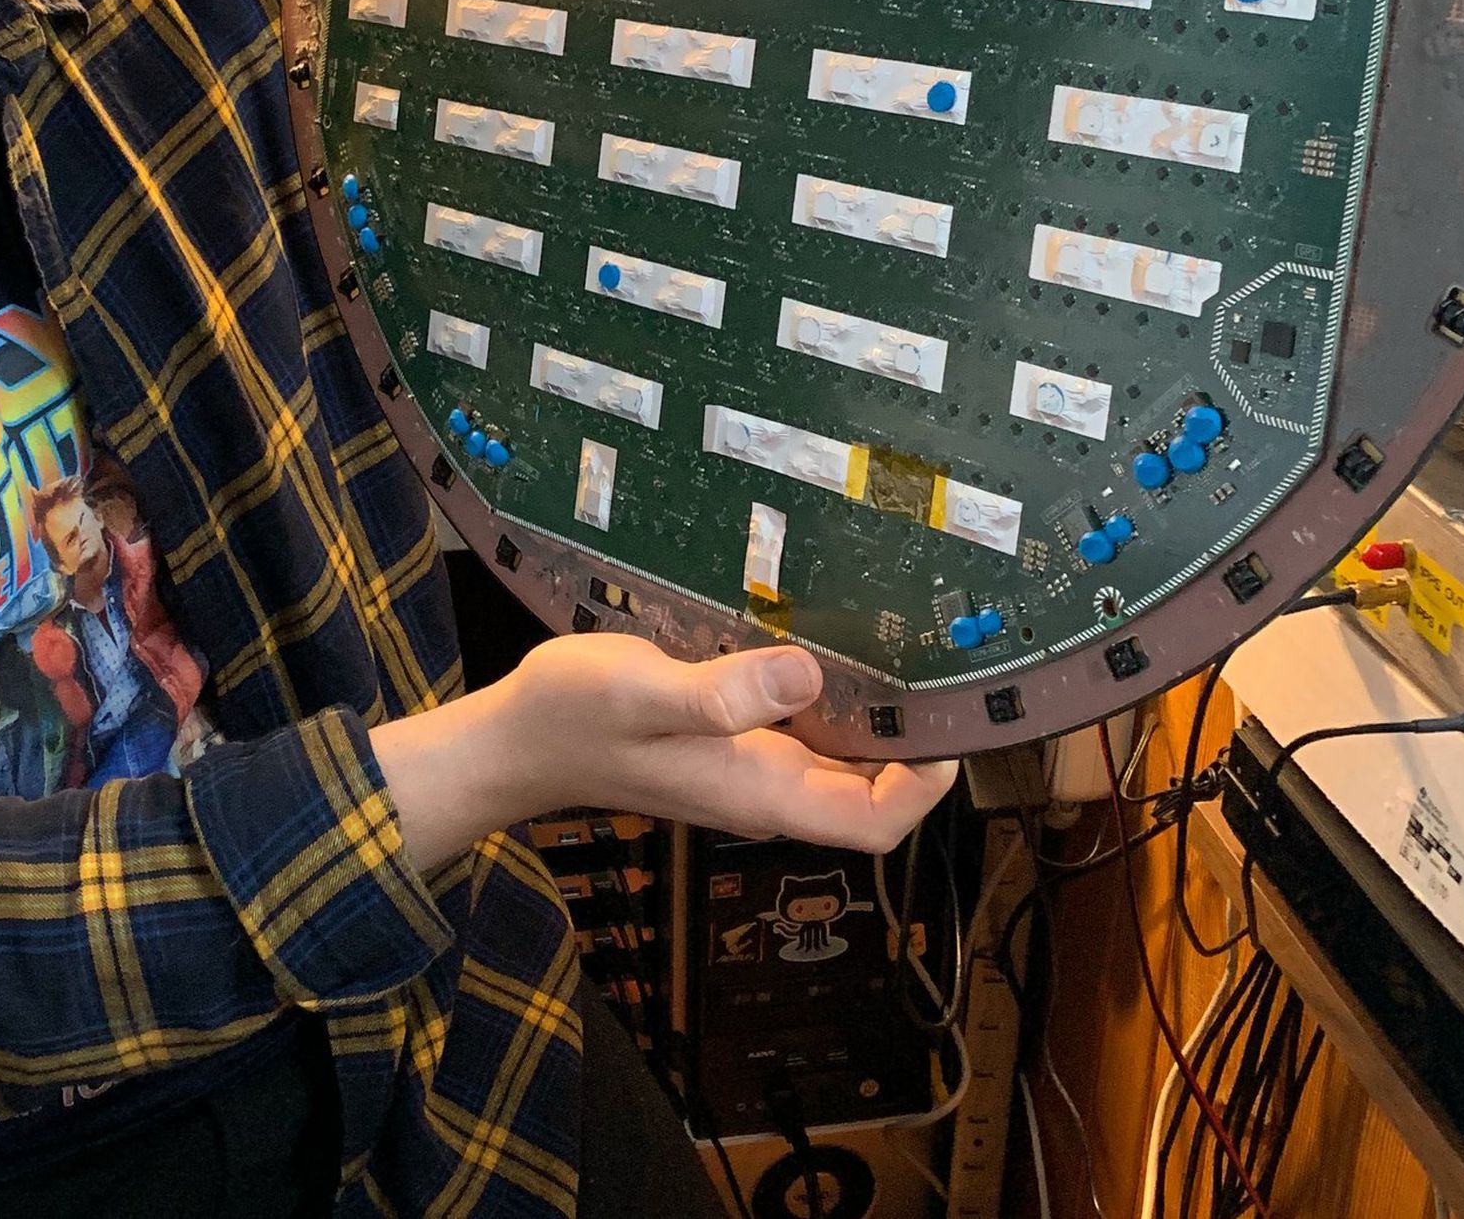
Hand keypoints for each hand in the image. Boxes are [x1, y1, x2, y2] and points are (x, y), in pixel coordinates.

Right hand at [499, 636, 955, 846]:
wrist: (517, 738)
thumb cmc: (574, 717)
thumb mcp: (640, 693)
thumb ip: (718, 694)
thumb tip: (807, 674)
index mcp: (759, 792)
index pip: (874, 821)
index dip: (923, 785)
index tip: (946, 719)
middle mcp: (766, 789)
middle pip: (869, 791)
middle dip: (910, 740)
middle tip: (935, 659)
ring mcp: (749, 768)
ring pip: (839, 757)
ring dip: (871, 713)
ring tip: (895, 641)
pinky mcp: (730, 742)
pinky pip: (801, 730)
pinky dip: (826, 695)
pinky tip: (820, 641)